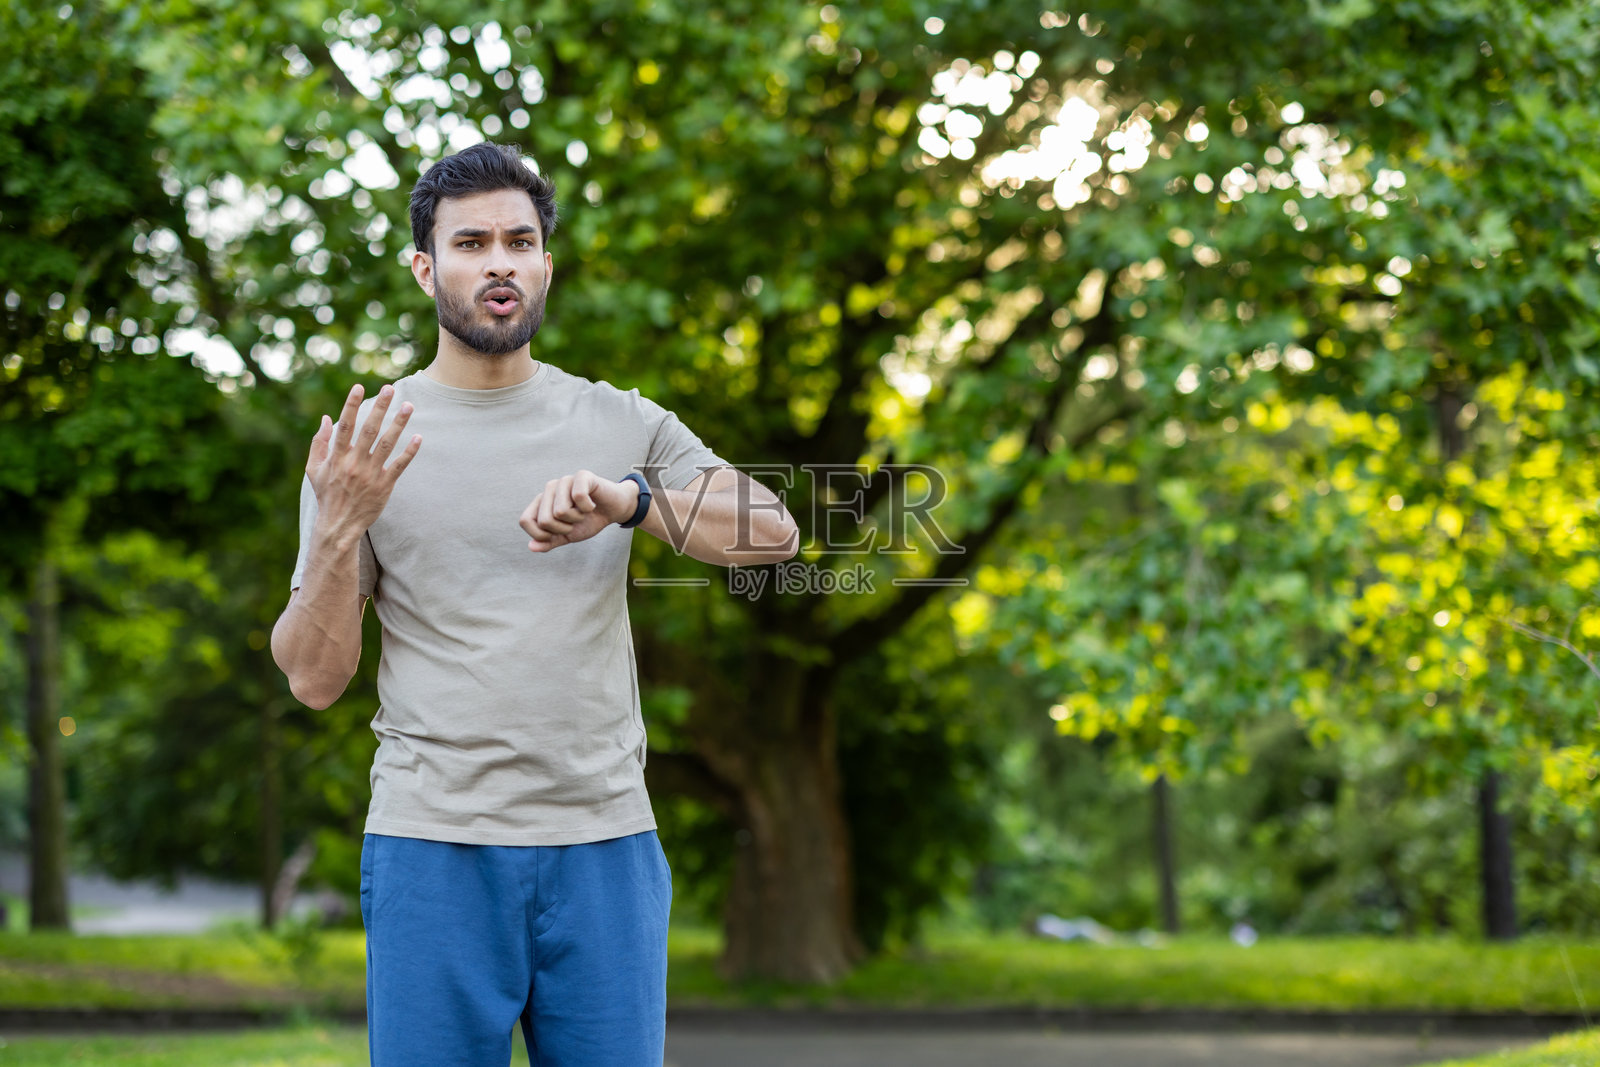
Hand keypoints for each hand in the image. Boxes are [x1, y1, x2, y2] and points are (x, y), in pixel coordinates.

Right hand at [306, 384, 420, 542]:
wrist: (339, 525)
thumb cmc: (326, 494)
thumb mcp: (314, 469)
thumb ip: (319, 443)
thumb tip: (325, 417)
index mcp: (337, 457)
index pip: (345, 426)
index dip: (351, 405)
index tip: (358, 387)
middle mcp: (354, 463)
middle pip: (369, 430)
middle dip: (379, 408)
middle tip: (390, 389)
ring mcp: (370, 475)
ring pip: (387, 444)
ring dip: (398, 424)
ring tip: (408, 406)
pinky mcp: (384, 486)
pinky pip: (399, 466)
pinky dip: (409, 452)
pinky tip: (418, 437)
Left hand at [519, 470, 638, 552]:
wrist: (614, 510)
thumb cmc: (589, 520)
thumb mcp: (567, 536)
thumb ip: (549, 541)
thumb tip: (531, 546)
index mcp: (541, 502)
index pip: (525, 521)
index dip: (542, 535)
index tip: (559, 533)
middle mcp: (549, 488)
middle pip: (544, 520)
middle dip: (564, 529)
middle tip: (576, 521)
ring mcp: (564, 481)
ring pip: (560, 511)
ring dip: (577, 518)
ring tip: (584, 512)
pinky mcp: (581, 476)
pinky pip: (578, 497)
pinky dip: (588, 508)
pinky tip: (592, 504)